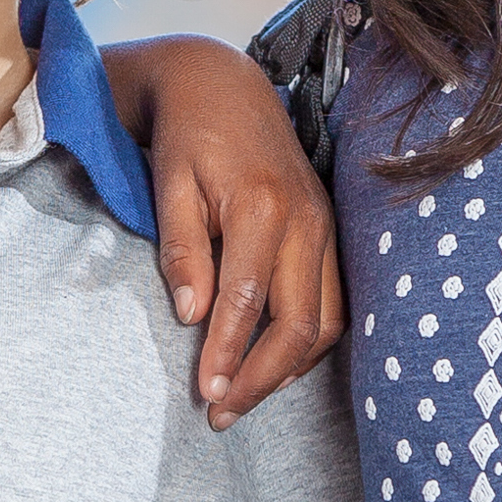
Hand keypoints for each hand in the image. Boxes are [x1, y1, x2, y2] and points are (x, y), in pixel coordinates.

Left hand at [105, 33, 341, 427]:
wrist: (224, 86)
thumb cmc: (189, 136)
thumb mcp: (169, 185)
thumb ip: (182, 250)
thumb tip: (191, 316)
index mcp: (263, 208)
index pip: (248, 302)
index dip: (228, 356)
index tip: (206, 396)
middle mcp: (307, 222)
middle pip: (299, 324)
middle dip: (262, 378)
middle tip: (222, 415)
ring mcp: (326, 228)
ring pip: (325, 321)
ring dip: (288, 369)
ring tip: (244, 399)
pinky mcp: (330, 233)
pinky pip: (332, 303)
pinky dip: (306, 342)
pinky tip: (274, 364)